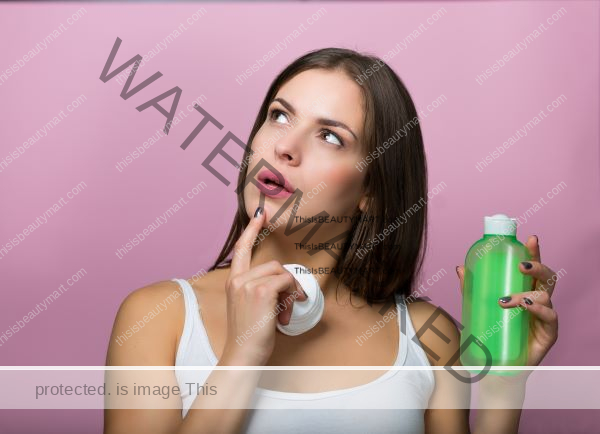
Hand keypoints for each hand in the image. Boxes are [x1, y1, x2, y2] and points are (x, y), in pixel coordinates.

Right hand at [221, 207, 307, 365]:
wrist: (243, 356)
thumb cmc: (250, 337)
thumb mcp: (252, 308)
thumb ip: (260, 290)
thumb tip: (285, 282)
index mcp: (233, 282)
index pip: (241, 248)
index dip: (252, 229)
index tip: (260, 213)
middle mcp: (237, 279)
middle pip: (273, 264)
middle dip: (286, 284)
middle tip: (287, 306)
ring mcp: (247, 284)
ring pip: (281, 273)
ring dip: (290, 293)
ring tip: (283, 314)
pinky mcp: (261, 290)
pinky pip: (287, 282)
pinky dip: (292, 297)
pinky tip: (284, 316)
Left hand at [456, 235, 558, 367]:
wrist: (497, 366)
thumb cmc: (492, 332)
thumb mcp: (478, 307)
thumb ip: (471, 289)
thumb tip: (460, 268)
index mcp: (524, 289)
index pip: (532, 267)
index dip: (534, 251)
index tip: (530, 238)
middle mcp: (538, 299)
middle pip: (546, 276)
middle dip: (537, 266)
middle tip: (521, 265)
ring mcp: (545, 316)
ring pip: (546, 295)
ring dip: (526, 294)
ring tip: (507, 299)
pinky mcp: (549, 333)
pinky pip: (550, 317)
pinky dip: (539, 309)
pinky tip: (527, 306)